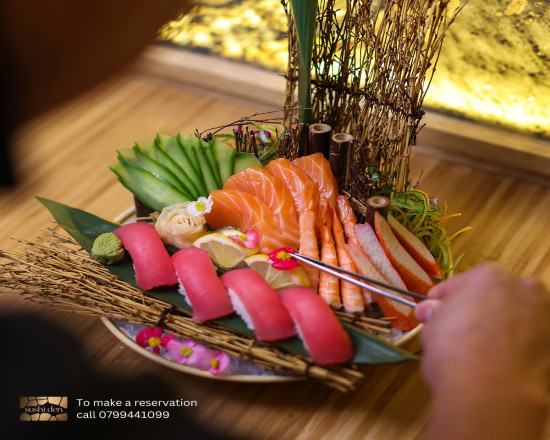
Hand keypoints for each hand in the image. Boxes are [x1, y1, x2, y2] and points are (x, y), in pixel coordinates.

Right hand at [415, 264, 549, 439]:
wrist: (491, 392)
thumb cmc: (454, 349)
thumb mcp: (432, 327)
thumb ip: (435, 314)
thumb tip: (430, 311)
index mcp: (489, 275)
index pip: (460, 283)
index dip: (443, 298)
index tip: (431, 311)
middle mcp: (524, 289)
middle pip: (494, 296)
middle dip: (476, 309)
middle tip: (456, 329)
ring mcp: (545, 318)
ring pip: (516, 317)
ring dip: (500, 326)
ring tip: (479, 349)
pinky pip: (528, 341)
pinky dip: (516, 347)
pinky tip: (498, 364)